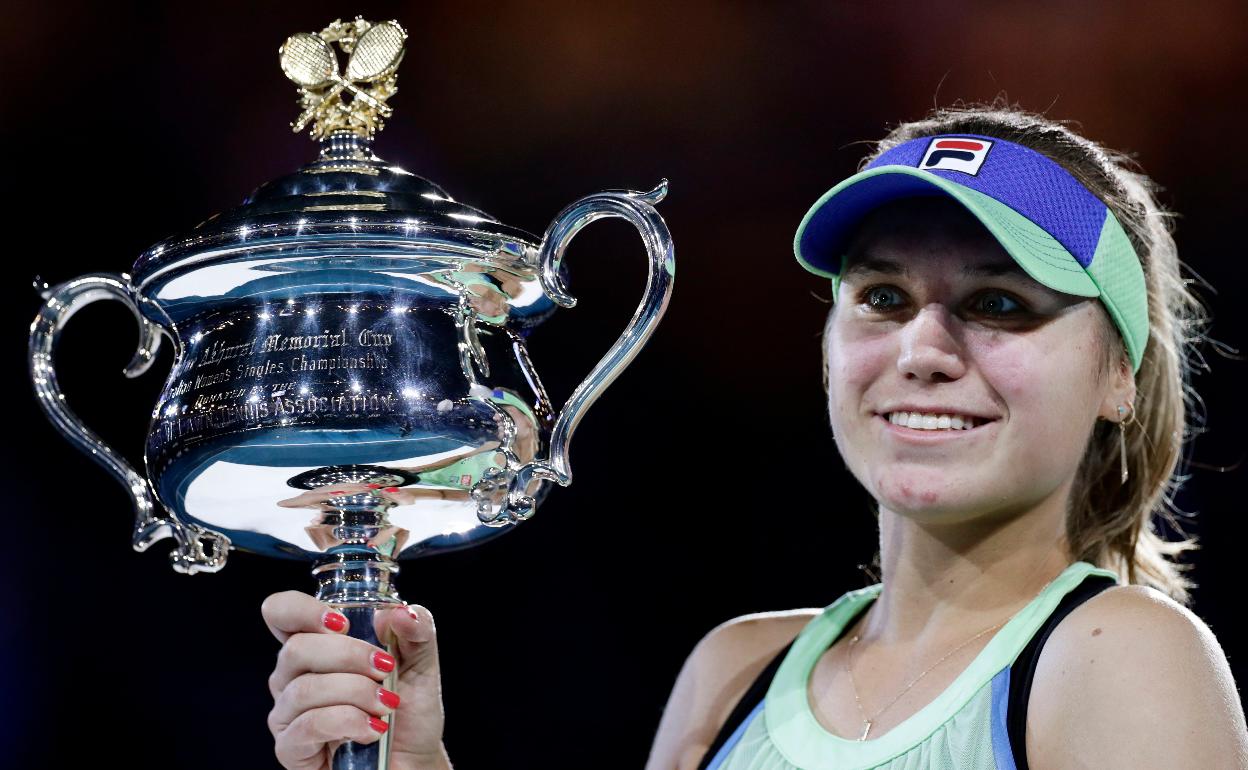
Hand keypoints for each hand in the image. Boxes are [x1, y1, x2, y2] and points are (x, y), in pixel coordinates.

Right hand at [261, 591, 451, 769]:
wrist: (415, 759)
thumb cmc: (409, 709)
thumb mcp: (422, 661)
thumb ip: (417, 629)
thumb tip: (400, 613)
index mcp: (316, 645)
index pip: (280, 612)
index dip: (302, 609)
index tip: (343, 622)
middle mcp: (292, 676)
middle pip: (296, 648)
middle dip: (350, 655)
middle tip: (385, 668)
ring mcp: (288, 713)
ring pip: (305, 689)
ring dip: (356, 692)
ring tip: (387, 704)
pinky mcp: (291, 748)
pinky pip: (309, 725)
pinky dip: (349, 722)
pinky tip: (373, 728)